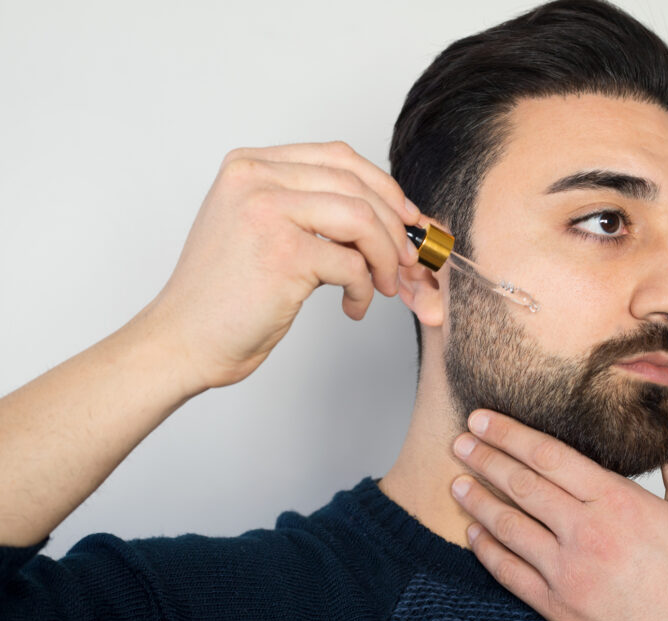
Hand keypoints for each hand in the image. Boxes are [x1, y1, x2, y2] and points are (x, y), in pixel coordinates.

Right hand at [146, 141, 421, 390]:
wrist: (184, 340)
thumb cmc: (226, 295)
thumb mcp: (261, 229)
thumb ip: (309, 208)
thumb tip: (388, 212)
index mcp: (249, 165)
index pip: (338, 157)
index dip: (383, 187)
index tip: (407, 218)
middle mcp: (254, 179)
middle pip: (357, 186)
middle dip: (395, 227)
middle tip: (407, 261)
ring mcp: (267, 212)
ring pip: (363, 220)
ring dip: (387, 258)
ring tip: (383, 285)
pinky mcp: (283, 253)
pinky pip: (353, 264)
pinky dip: (365, 290)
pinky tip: (352, 307)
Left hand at [450, 403, 667, 620]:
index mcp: (618, 502)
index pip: (549, 455)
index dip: (509, 433)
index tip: (482, 418)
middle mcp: (588, 533)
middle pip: (521, 485)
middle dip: (484, 458)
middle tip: (458, 441)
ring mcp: (569, 573)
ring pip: (508, 526)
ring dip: (476, 501)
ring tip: (456, 483)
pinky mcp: (558, 609)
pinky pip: (509, 573)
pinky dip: (486, 551)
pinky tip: (473, 534)